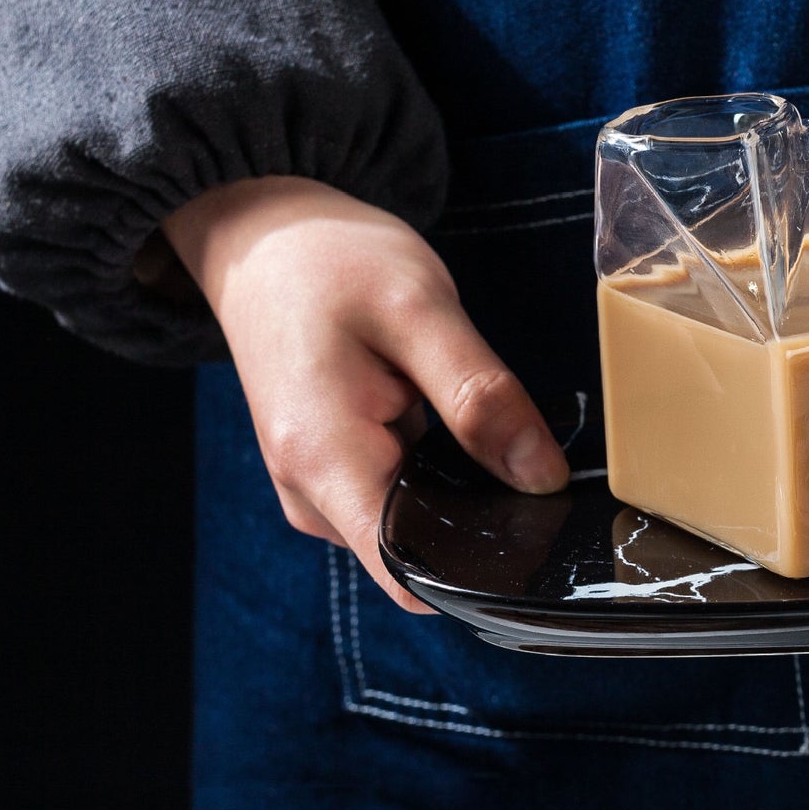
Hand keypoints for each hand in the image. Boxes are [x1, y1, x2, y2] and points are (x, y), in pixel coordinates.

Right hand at [163, 176, 568, 610]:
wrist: (263, 236)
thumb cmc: (334, 262)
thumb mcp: (422, 311)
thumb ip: (481, 397)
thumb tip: (543, 479)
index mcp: (326, 462)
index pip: (411, 572)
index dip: (485, 567)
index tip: (545, 530)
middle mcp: (312, 495)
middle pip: (421, 549)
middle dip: (483, 513)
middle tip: (523, 442)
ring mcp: (317, 486)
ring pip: (416, 520)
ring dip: (459, 482)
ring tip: (479, 416)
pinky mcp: (331, 469)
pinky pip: (400, 493)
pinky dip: (435, 464)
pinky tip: (449, 416)